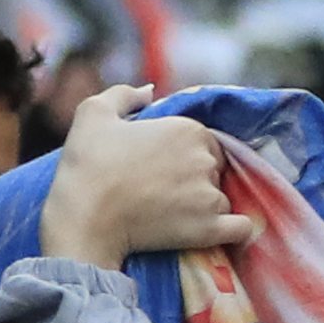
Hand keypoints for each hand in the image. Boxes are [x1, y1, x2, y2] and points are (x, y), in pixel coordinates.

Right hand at [34, 88, 255, 270]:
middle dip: (196, 179)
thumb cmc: (88, 164)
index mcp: (187, 129)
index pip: (203, 141)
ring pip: (221, 199)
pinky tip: (219, 231)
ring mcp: (211, 196)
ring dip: (206, 207)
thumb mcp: (94, 112)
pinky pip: (239, 229)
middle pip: (214, 169)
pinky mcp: (210, 229)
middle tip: (163, 192)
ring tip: (172, 215)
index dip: (184, 154)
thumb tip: (150, 92)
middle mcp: (206, 160)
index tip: (160, 168)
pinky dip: (233, 230)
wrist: (84, 218)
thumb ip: (125, 95)